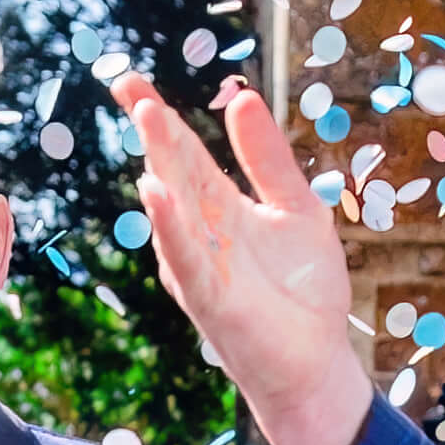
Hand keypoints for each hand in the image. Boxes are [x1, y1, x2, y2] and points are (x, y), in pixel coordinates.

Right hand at [110, 69, 373, 444]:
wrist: (316, 363)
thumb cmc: (303, 292)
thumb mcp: (297, 208)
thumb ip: (269, 158)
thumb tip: (243, 96)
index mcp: (220, 208)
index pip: (185, 153)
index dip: (160, 117)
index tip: (131, 81)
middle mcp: (201, 233)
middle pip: (172, 171)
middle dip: (153, 129)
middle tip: (128, 84)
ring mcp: (200, 266)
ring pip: (174, 208)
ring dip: (160, 163)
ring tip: (148, 117)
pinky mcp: (210, 300)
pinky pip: (185, 257)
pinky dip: (169, 227)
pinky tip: (155, 194)